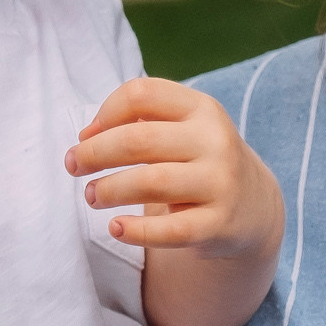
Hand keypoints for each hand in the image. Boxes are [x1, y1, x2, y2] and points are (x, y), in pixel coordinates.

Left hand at [67, 77, 282, 263]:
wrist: (252, 206)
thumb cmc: (197, 160)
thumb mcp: (181, 129)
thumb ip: (136, 123)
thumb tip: (87, 138)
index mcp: (202, 109)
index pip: (142, 94)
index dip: (105, 113)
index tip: (87, 136)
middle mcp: (215, 141)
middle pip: (139, 140)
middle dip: (95, 154)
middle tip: (73, 166)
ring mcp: (220, 183)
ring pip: (150, 183)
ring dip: (108, 190)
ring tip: (91, 196)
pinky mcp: (218, 224)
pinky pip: (169, 231)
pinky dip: (135, 231)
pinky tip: (115, 228)